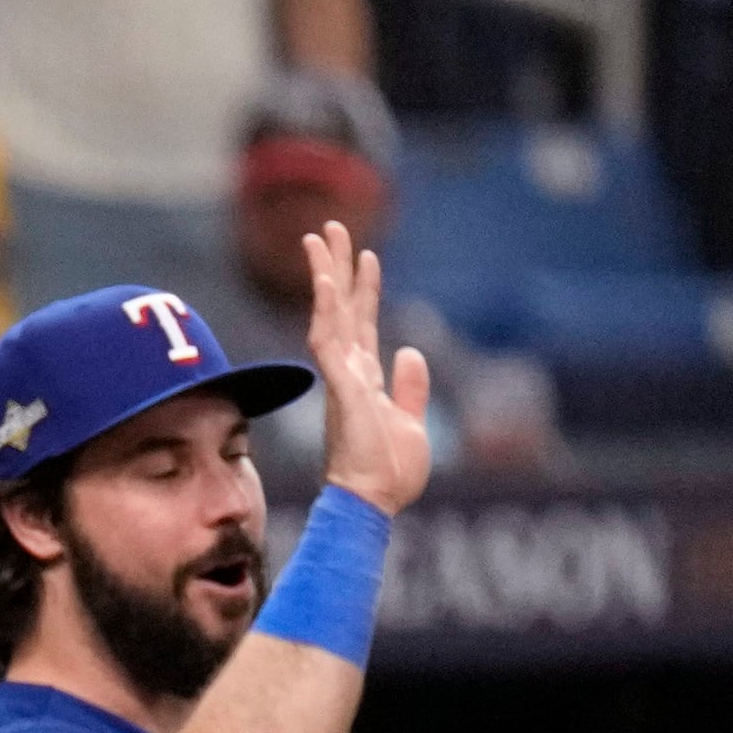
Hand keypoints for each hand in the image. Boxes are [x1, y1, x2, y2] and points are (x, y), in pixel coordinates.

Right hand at [300, 219, 434, 516]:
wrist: (372, 504)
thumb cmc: (388, 474)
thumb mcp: (411, 422)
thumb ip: (410, 387)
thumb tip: (410, 352)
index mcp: (365, 381)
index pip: (364, 324)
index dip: (364, 289)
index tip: (365, 256)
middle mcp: (349, 372)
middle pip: (342, 308)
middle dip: (336, 267)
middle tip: (329, 228)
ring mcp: (342, 377)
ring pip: (330, 314)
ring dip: (326, 274)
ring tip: (321, 236)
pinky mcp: (342, 386)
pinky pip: (330, 339)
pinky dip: (326, 307)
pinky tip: (326, 279)